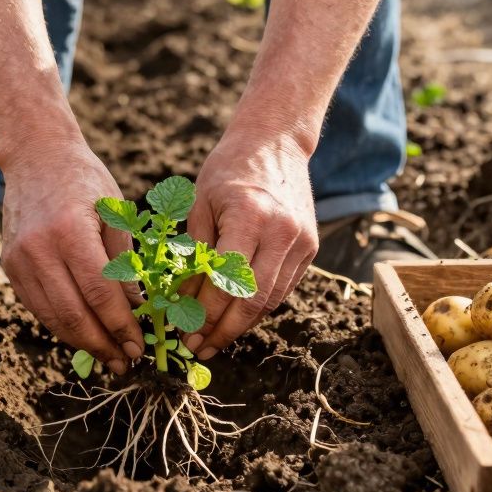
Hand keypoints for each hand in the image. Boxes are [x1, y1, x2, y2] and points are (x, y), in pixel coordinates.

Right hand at [0, 140, 144, 373]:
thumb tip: (140, 312)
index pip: (98, 293)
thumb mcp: (115, 214)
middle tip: (125, 361)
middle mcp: (39, 249)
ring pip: (52, 317)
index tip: (139, 346)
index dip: (120, 325)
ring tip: (108, 356)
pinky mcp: (10, 267)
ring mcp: (19, 260)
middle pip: (73, 314)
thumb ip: (125, 265)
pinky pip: (38, 307)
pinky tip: (84, 335)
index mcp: (70, 231)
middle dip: (102, 344)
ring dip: (82, 343)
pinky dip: (62, 326)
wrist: (37, 156)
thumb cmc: (85, 180)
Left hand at [184, 127, 317, 359]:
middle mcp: (282, 232)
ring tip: (213, 339)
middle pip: (253, 300)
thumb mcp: (200, 206)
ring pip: (271, 300)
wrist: (275, 143)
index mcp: (251, 217)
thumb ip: (194, 255)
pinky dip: (258, 306)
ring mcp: (301, 241)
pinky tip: (235, 317)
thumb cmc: (227, 170)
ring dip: (241, 325)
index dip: (204, 315)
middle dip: (223, 331)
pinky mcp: (310, 247)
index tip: (184, 334)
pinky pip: (282, 288)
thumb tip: (180, 303)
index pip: (226, 282)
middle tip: (198, 348)